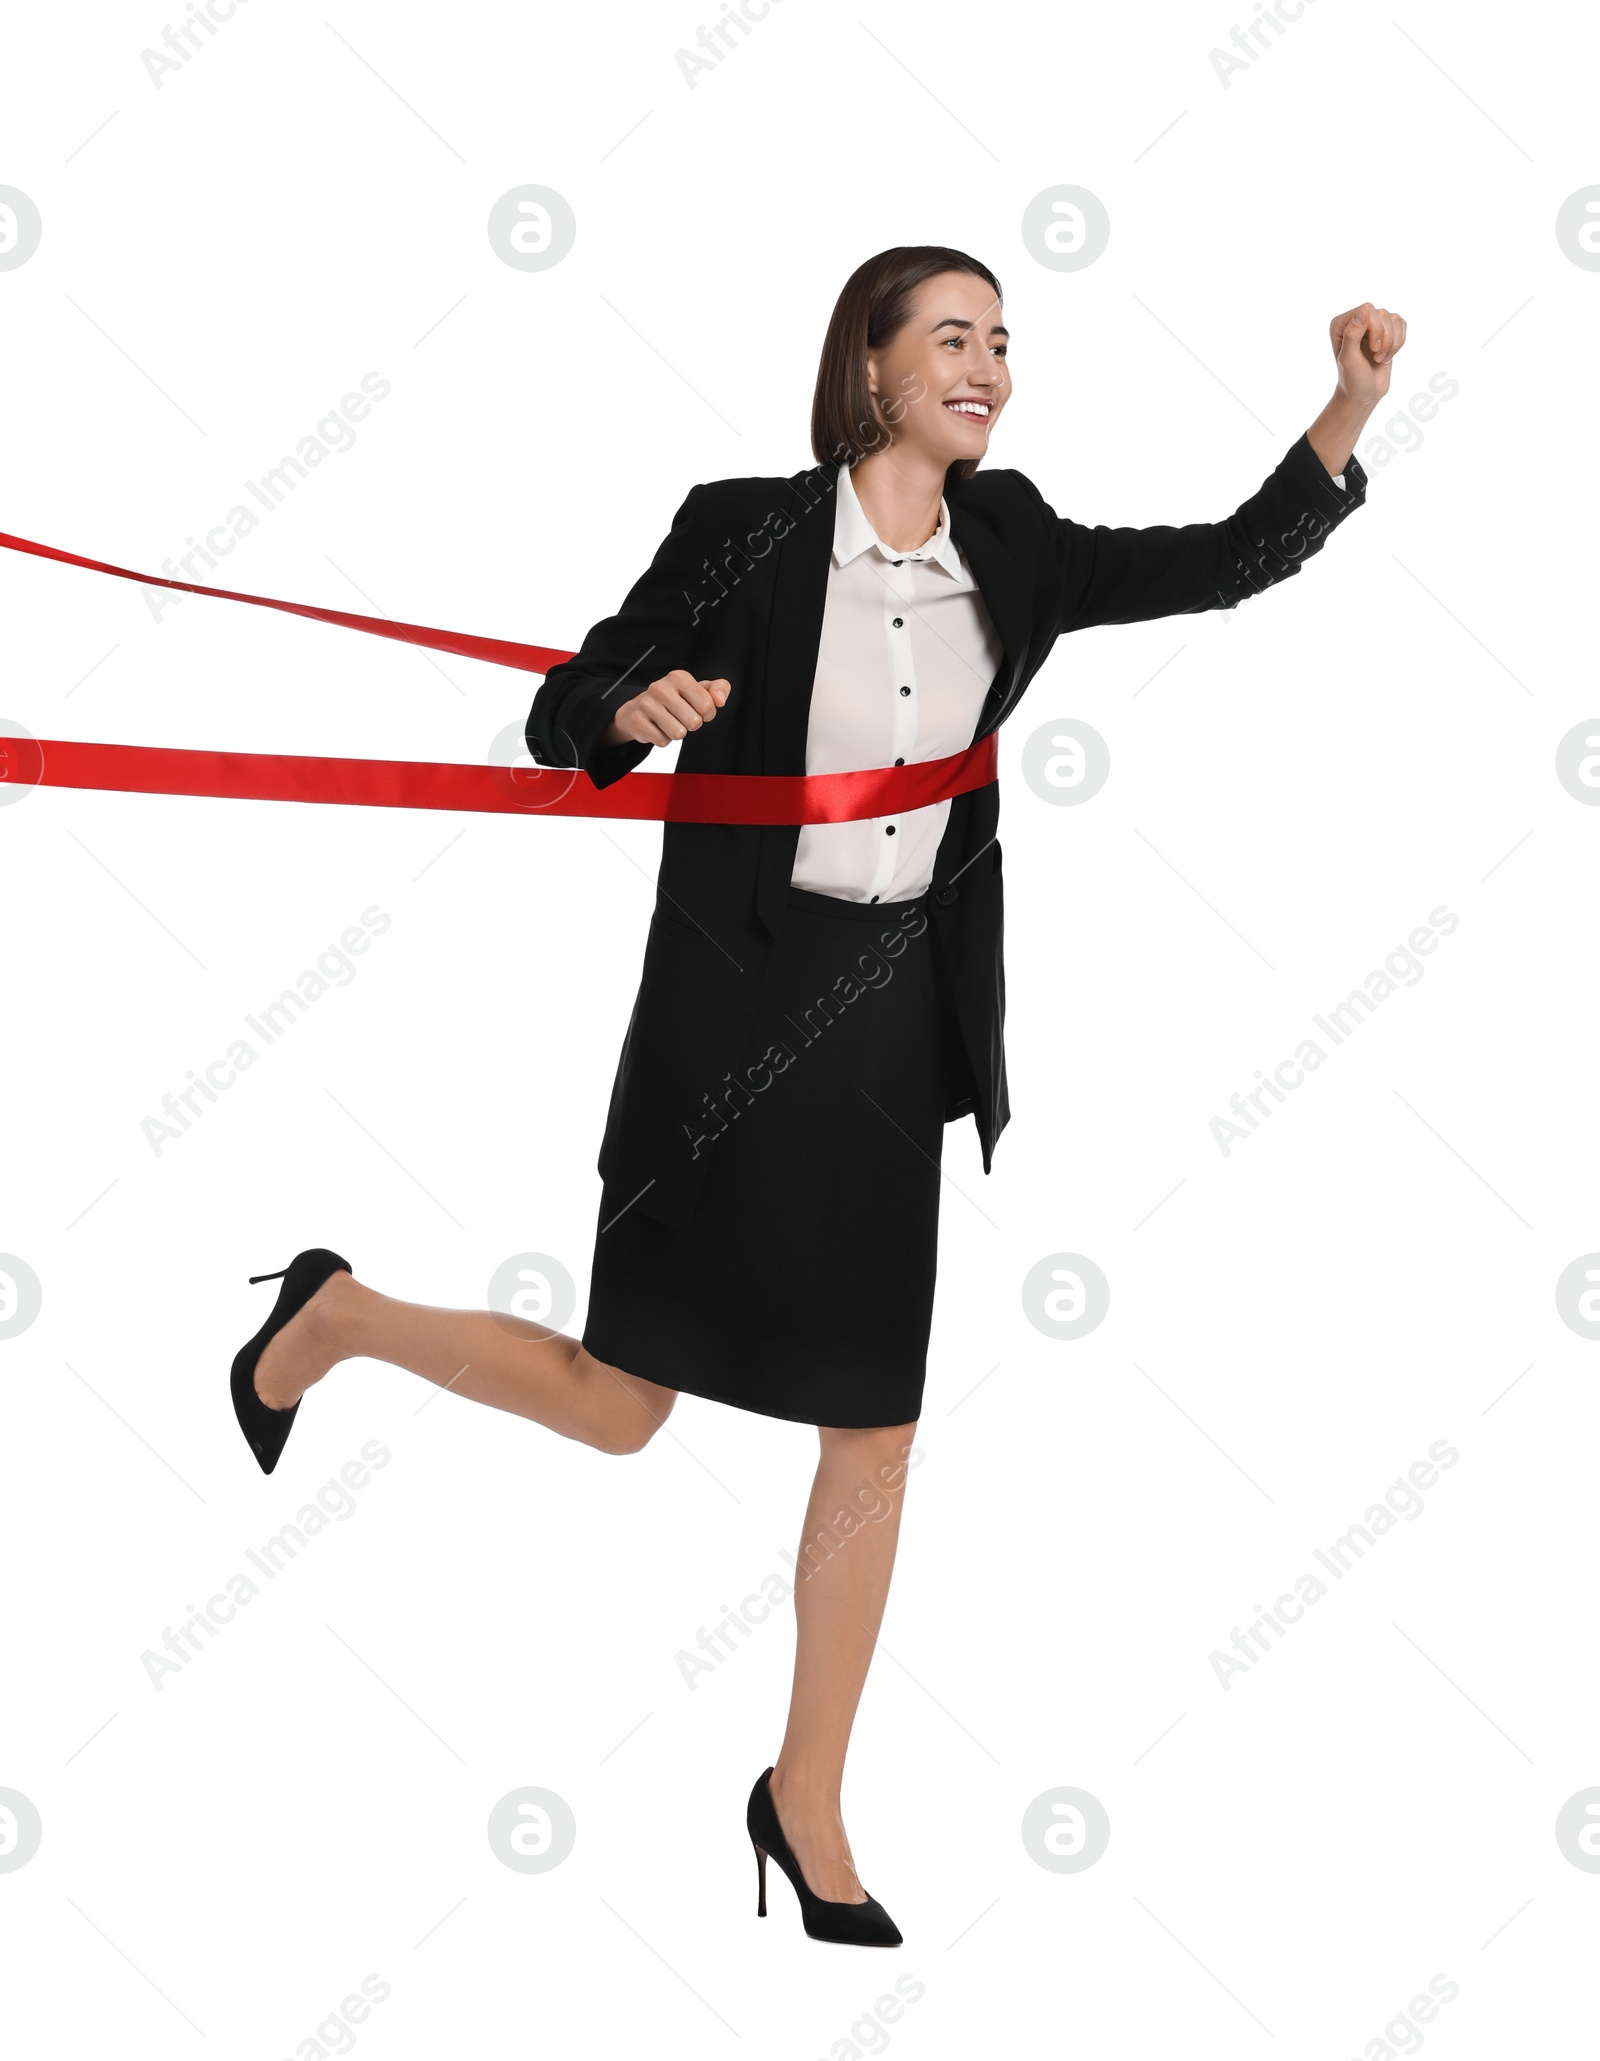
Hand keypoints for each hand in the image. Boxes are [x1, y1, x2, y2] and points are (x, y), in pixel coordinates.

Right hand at [602, 669, 729, 747]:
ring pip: (678, 733)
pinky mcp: (637, 720)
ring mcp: (646, 703)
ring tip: (670, 722)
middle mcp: (660, 687)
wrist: (641, 707)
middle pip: (694, 722)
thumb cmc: (677, 699)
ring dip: (678, 733)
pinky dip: (664, 739)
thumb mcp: (700, 690)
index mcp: (679, 677)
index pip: (707, 705)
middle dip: (692, 725)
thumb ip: (719, 689)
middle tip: (683, 718)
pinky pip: (662, 741)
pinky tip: (658, 727)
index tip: (698, 710)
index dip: (708, 714)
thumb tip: (720, 701)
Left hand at [1328, 301, 1406, 408]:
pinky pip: (1402, 324)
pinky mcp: (1386, 331)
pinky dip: (1399, 343)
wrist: (1364, 394)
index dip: (1376, 329)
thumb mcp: (1349, 359)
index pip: (1367, 309)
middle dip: (1385, 338)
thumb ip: (1352, 334)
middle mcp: (1355, 320)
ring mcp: (1372, 325)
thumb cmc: (1353, 379)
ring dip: (1392, 343)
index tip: (1372, 349)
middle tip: (1376, 356)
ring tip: (1380, 358)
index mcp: (1341, 324)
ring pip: (1394, 319)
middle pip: (1383, 313)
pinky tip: (1387, 355)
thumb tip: (1363, 311)